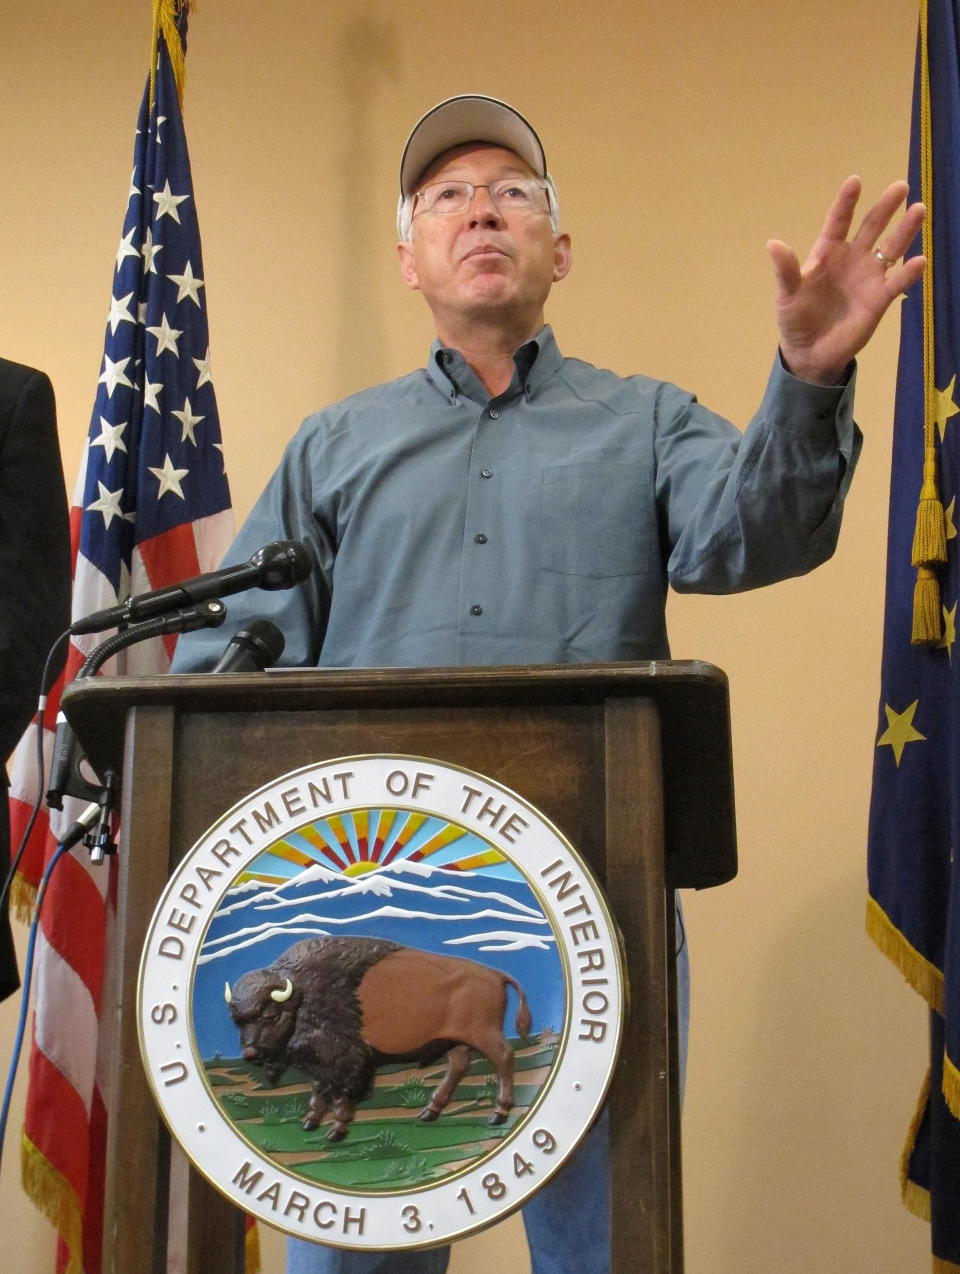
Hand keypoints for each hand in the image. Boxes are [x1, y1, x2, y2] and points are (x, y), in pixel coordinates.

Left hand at [767, 176, 925, 384]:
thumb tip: (773, 244)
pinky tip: (919, 260)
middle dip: (886, 207)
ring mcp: (869, 277)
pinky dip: (908, 273)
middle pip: (872, 227)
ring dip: (905, 230)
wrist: (810, 351)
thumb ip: (786, 270)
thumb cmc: (796, 319)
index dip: (847, 202)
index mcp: (828, 252)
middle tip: (900, 187)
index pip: (839, 222)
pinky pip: (897, 282)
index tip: (855, 180)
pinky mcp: (880, 299)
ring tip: (918, 210)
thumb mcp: (787, 294)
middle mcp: (852, 258)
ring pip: (891, 247)